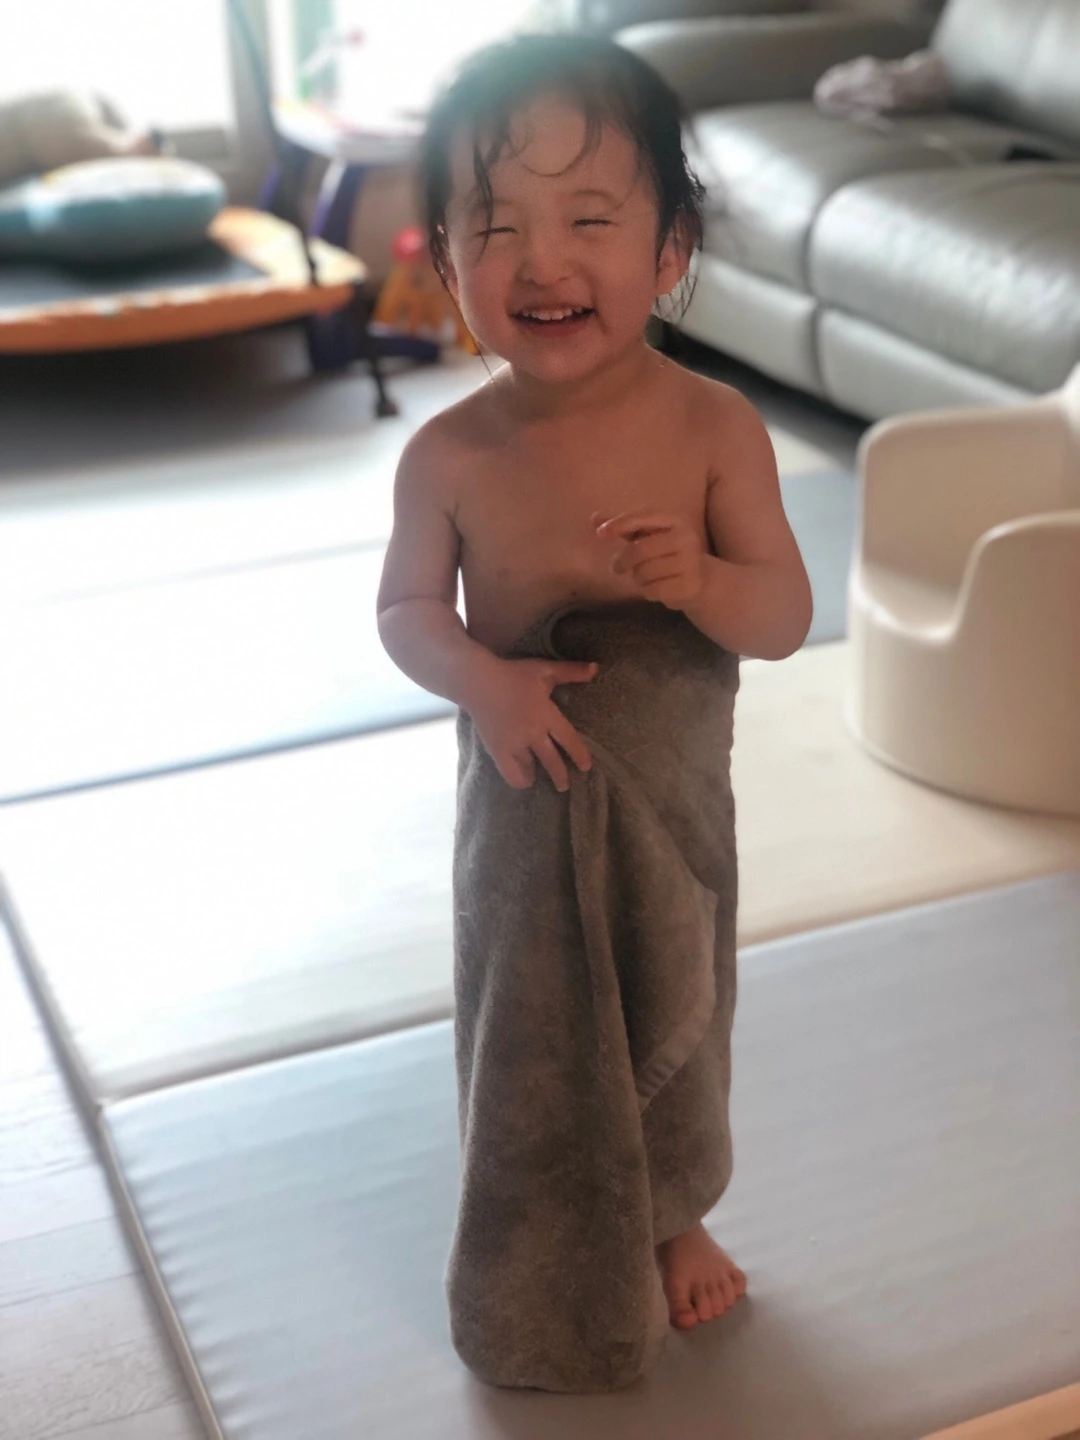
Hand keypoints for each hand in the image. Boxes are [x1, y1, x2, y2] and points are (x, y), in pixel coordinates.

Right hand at [465, 656, 597, 791]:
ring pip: (530, 767)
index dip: (579, 755)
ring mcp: (514, 744)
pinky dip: (518, 779)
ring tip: (540, 779)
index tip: (586, 767)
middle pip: (551, 761)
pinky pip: (510, 772)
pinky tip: (523, 780)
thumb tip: (596, 668)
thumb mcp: (545, 670)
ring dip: (538, 774)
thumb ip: (571, 672)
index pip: (569, 740)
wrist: (478, 682)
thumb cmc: (513, 674)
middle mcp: (533, 734)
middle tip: (564, 786)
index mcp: (547, 716)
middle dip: (560, 775)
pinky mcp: (497, 749)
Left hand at [592, 509, 707, 608]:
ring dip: (637, 578)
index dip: (621, 523)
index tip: (600, 534)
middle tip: (617, 568)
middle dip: (622, 561)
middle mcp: (686, 538)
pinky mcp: (690, 585)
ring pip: (644, 573)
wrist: (702, 578)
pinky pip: (653, 590)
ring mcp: (691, 562)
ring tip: (646, 576)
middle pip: (639, 550)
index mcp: (675, 520)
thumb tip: (594, 518)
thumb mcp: (647, 535)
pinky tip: (656, 588)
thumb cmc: (667, 553)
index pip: (644, 516)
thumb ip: (624, 527)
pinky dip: (647, 592)